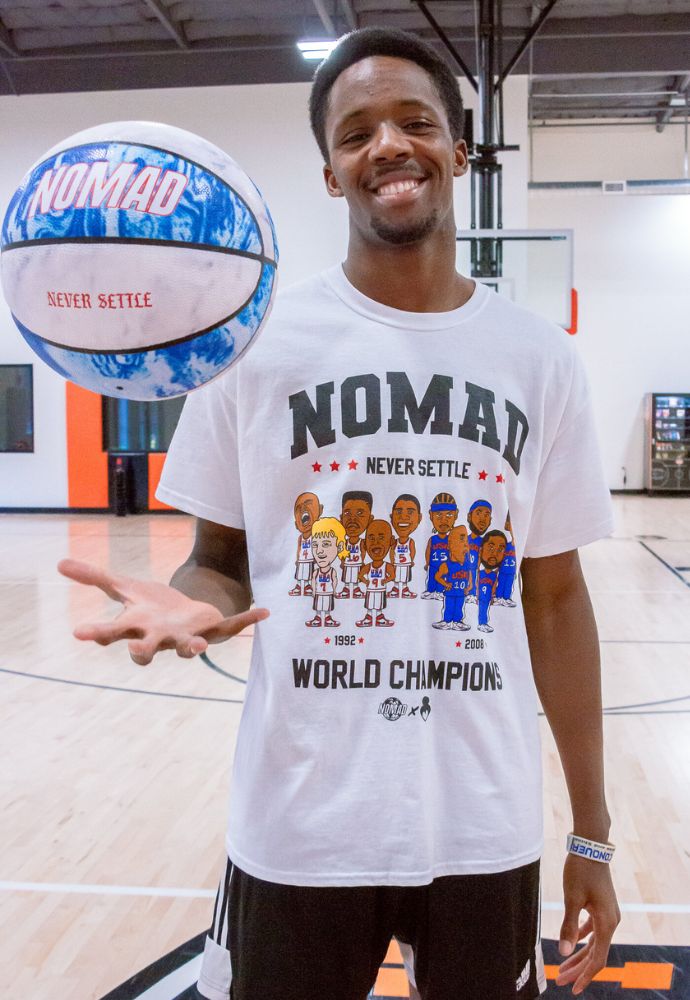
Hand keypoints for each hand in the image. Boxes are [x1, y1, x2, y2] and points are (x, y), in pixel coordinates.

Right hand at [58, 558, 268, 665]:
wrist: (185, 615)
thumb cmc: (151, 606)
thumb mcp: (124, 588)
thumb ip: (94, 578)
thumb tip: (59, 563)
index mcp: (138, 627)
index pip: (113, 634)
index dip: (98, 634)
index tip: (80, 633)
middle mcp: (161, 638)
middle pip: (147, 650)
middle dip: (143, 653)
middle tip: (138, 653)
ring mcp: (188, 637)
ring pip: (188, 647)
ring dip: (193, 647)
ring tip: (198, 646)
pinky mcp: (215, 631)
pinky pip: (233, 628)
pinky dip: (249, 620)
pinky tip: (265, 611)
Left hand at [556, 855, 620, 994]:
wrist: (591, 846)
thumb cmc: (581, 870)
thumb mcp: (572, 898)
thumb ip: (568, 926)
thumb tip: (563, 952)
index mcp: (607, 923)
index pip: (598, 959)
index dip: (585, 976)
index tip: (573, 988)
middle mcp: (611, 921)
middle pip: (596, 953)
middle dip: (578, 968)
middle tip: (560, 981)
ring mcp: (608, 914)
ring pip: (594, 942)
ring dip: (579, 955)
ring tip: (562, 967)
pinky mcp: (602, 906)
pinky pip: (594, 929)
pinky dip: (582, 938)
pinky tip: (571, 943)